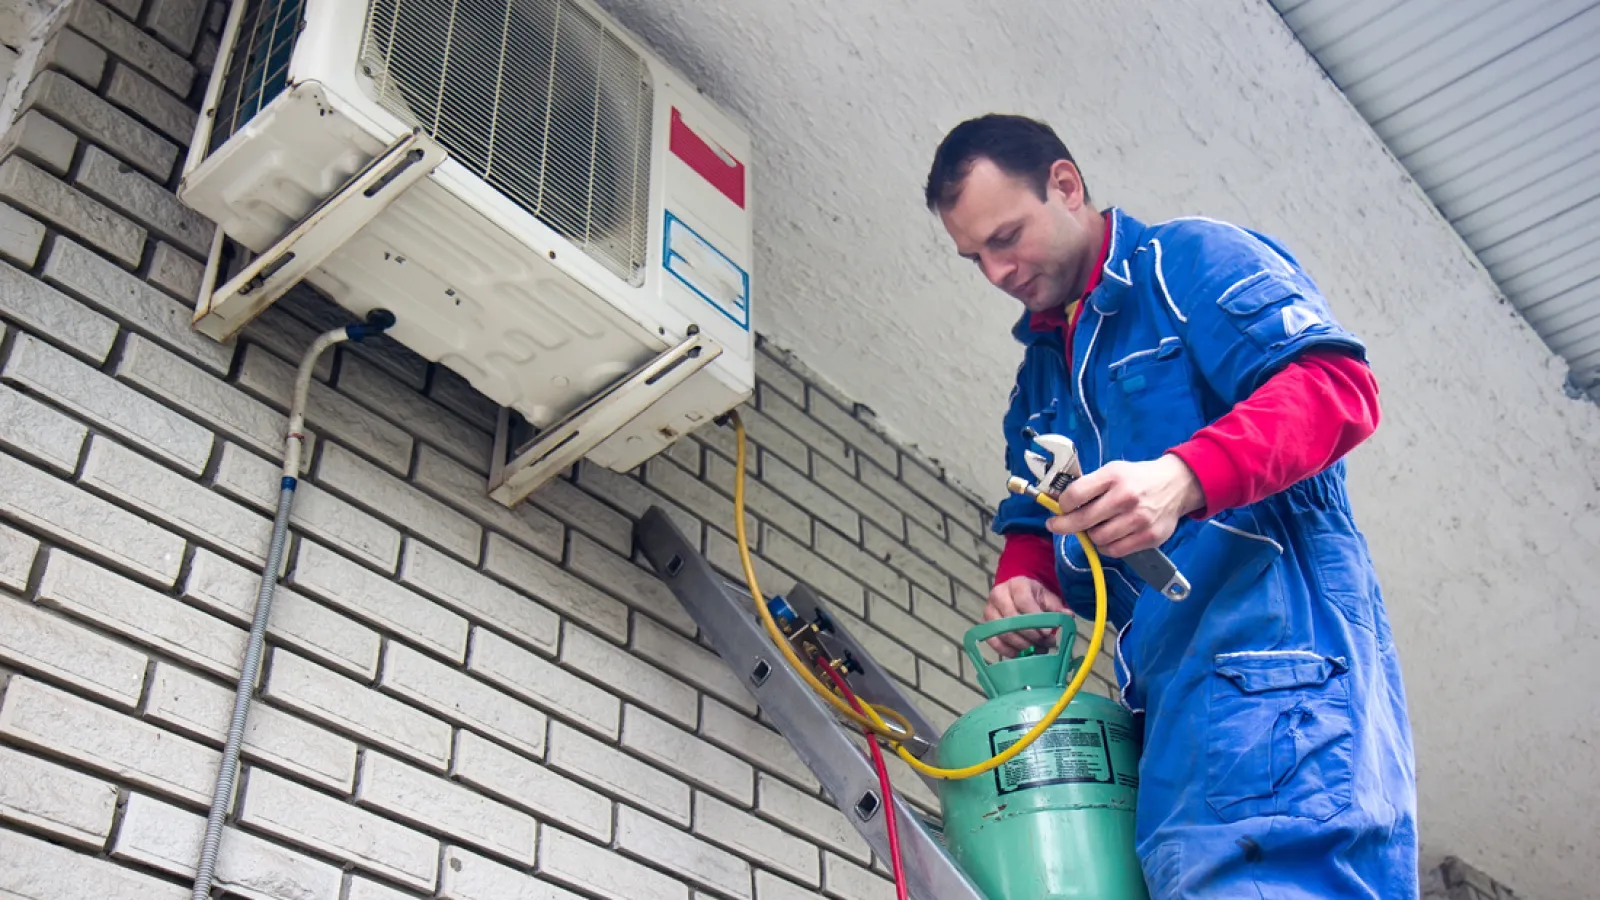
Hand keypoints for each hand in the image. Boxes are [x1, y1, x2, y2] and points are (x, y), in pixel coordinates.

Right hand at [984, 576, 1070, 656]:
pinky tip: (1022, 655)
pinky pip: (993, 642)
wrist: (1015, 593)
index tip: (1048, 633)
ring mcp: (989, 611)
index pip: (1024, 603)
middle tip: (1045, 645)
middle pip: (1012, 620)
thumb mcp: (1047, 597)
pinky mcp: (985, 625)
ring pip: (1003, 633)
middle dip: (1031, 636)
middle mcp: (998, 596)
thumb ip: (1056, 607)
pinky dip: (1008, 651)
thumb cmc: (1033, 596)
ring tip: (1037, 650)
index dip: (1036, 620)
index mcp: (1016, 585)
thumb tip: (1068, 617)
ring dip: (1022, 645)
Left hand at [1046, 454, 1204, 556]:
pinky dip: (1106, 546)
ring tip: (1096, 526)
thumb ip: (1089, 485)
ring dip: (1091, 535)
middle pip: (1082, 520)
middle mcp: (1126, 497)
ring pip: (1097, 538)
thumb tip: (1060, 503)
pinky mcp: (1149, 537)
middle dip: (1064, 525)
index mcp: (1113, 476)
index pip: (1075, 495)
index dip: (1061, 504)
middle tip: (1057, 526)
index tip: (1060, 508)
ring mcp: (1139, 519)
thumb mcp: (1113, 470)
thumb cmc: (1138, 479)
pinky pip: (1114, 551)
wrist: (1177, 485)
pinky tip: (1108, 537)